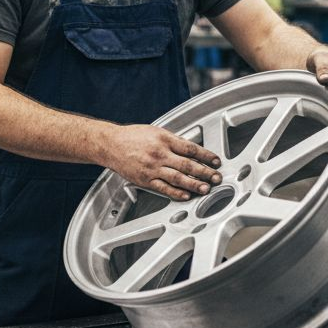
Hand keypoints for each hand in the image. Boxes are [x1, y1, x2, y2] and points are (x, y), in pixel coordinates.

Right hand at [103, 125, 222, 200]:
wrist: (111, 144)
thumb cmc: (133, 137)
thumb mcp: (156, 131)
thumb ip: (174, 141)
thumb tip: (192, 149)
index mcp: (164, 140)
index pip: (191, 148)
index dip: (206, 155)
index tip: (216, 161)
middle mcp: (160, 154)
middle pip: (187, 164)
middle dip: (205, 172)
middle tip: (217, 177)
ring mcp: (152, 168)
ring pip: (178, 178)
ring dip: (194, 184)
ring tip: (206, 188)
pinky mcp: (145, 180)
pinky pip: (163, 188)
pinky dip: (176, 193)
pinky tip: (186, 195)